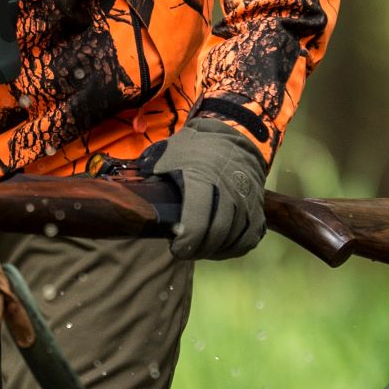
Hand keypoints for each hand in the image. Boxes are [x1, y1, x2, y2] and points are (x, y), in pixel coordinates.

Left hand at [152, 119, 268, 260]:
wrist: (232, 137)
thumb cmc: (193, 149)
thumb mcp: (167, 155)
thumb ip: (152, 177)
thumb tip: (130, 198)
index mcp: (202, 178)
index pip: (197, 221)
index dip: (186, 241)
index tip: (175, 246)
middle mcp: (229, 190)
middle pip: (218, 233)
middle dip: (199, 249)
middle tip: (185, 251)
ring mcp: (247, 199)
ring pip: (235, 237)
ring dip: (216, 249)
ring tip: (200, 249)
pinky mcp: (258, 207)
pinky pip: (250, 236)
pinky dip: (235, 247)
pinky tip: (220, 247)